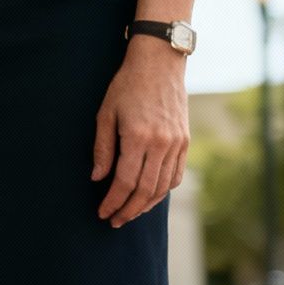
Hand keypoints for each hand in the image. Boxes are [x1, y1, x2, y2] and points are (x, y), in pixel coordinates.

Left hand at [91, 39, 189, 227]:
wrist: (159, 63)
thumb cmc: (126, 85)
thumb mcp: (105, 113)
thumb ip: (102, 148)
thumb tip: (98, 178)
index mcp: (138, 137)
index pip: (125, 181)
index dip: (113, 201)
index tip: (103, 213)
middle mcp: (161, 144)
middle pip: (145, 190)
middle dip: (128, 209)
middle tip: (114, 221)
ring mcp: (177, 143)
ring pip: (163, 186)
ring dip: (146, 204)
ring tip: (129, 213)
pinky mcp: (185, 141)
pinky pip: (175, 175)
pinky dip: (163, 190)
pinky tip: (149, 196)